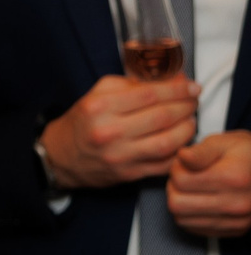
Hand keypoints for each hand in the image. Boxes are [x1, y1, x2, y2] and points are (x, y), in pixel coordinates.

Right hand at [40, 75, 199, 188]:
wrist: (61, 156)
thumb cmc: (83, 123)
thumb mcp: (97, 94)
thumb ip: (131, 85)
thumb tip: (169, 81)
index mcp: (99, 107)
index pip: (149, 94)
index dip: (177, 89)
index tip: (191, 86)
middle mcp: (109, 132)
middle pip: (162, 116)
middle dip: (186, 106)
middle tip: (193, 100)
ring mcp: (120, 156)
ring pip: (169, 141)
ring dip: (187, 129)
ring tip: (190, 120)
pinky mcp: (130, 174)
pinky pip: (165, 163)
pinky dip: (180, 151)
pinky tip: (182, 140)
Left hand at [168, 130, 250, 237]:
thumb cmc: (248, 156)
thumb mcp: (225, 143)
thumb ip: (201, 151)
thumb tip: (182, 156)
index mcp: (232, 178)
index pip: (181, 181)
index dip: (176, 168)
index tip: (184, 164)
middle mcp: (236, 203)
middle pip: (177, 203)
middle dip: (174, 187)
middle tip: (186, 176)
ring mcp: (236, 220)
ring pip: (182, 219)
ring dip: (181, 202)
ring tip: (193, 188)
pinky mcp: (234, 230)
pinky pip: (195, 228)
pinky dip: (190, 215)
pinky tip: (200, 201)